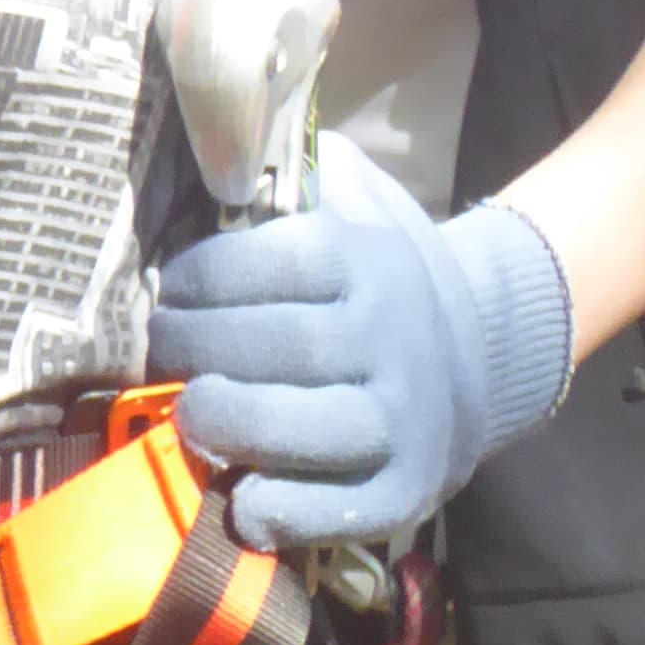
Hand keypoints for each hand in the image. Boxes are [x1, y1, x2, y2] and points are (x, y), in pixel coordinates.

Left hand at [150, 145, 573, 549]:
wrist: (482, 354)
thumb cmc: (380, 274)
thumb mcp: (358, 200)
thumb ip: (299, 171)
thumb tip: (221, 134)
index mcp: (372, 262)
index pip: (279, 262)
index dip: (205, 277)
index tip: (171, 289)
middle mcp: (393, 340)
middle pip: (283, 348)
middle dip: (199, 350)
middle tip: (163, 350)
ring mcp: (403, 419)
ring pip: (309, 428)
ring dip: (232, 425)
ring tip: (191, 415)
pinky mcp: (404, 489)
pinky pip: (336, 510)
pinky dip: (280, 510)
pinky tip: (239, 498)